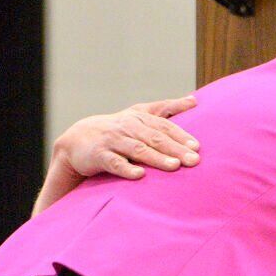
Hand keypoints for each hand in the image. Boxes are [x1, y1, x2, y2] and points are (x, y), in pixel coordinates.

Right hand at [50, 97, 199, 182]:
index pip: (164, 127)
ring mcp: (113, 141)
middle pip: (154, 138)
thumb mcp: (140, 115)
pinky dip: (126, 168)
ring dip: (156, 158)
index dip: (181, 136)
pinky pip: (114, 162)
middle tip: (193, 160)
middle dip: (175, 149)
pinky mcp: (99, 155)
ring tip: (174, 166)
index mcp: (139, 119)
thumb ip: (166, 108)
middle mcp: (127, 127)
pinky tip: (140, 175)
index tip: (197, 147)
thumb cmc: (117, 130)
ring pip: (137, 149)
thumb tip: (194, 100)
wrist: (78, 140)